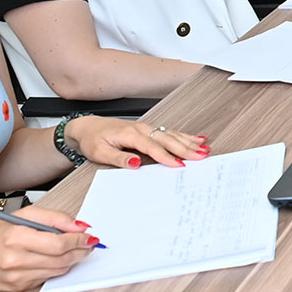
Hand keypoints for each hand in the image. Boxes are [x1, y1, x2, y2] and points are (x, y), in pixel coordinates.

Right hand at [0, 204, 96, 291]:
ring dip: (71, 260)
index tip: (89, 236)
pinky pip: (48, 278)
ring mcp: (18, 277)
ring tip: (74, 250)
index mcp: (17, 238)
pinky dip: (56, 268)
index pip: (60, 243)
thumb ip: (53, 218)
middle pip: (62, 259)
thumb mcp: (23, 216)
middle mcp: (16, 260)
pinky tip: (52, 259)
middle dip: (80, 251)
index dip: (79, 240)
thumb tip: (79, 226)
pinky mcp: (19, 288)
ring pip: (58, 270)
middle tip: (88, 244)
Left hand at [64, 116, 208, 169]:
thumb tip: (135, 163)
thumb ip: (118, 158)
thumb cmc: (92, 140)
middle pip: (167, 139)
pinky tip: (196, 139)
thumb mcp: (99, 152)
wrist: (87, 127)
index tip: (179, 164)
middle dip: (186, 148)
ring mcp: (146, 128)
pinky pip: (170, 132)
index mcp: (130, 134)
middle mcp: (141, 129)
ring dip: (189, 142)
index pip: (152, 147)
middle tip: (201, 156)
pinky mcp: (149, 129)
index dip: (167, 156)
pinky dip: (185, 136)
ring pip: (172, 135)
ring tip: (204, 149)